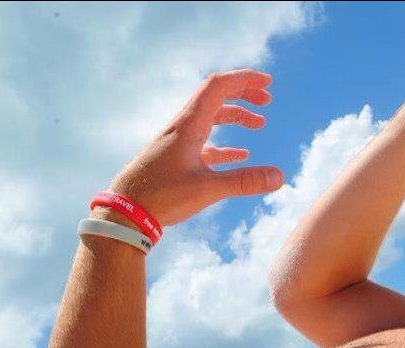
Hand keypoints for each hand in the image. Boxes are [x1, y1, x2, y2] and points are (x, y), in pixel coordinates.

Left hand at [103, 70, 283, 226]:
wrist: (125, 210)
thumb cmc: (161, 196)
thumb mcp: (207, 189)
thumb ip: (244, 182)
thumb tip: (279, 177)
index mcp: (189, 125)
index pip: (218, 87)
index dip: (244, 80)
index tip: (267, 83)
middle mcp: (183, 127)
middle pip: (215, 97)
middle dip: (242, 94)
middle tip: (267, 100)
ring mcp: (178, 142)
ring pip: (210, 118)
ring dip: (235, 116)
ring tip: (258, 124)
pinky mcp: (176, 159)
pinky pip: (205, 142)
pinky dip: (225, 143)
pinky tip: (241, 156)